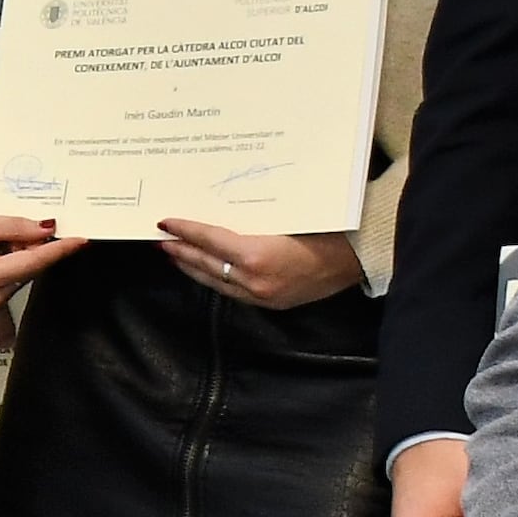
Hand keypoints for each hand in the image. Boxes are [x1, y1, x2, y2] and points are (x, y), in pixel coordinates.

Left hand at [158, 219, 362, 308]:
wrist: (357, 258)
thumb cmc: (325, 228)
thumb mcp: (284, 217)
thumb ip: (250, 221)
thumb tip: (217, 213)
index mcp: (256, 255)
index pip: (209, 240)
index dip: (185, 230)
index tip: (165, 222)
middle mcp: (254, 280)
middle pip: (205, 264)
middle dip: (180, 250)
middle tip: (160, 238)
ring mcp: (261, 295)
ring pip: (215, 281)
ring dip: (192, 267)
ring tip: (175, 254)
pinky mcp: (269, 304)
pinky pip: (232, 291)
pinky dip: (214, 279)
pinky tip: (206, 270)